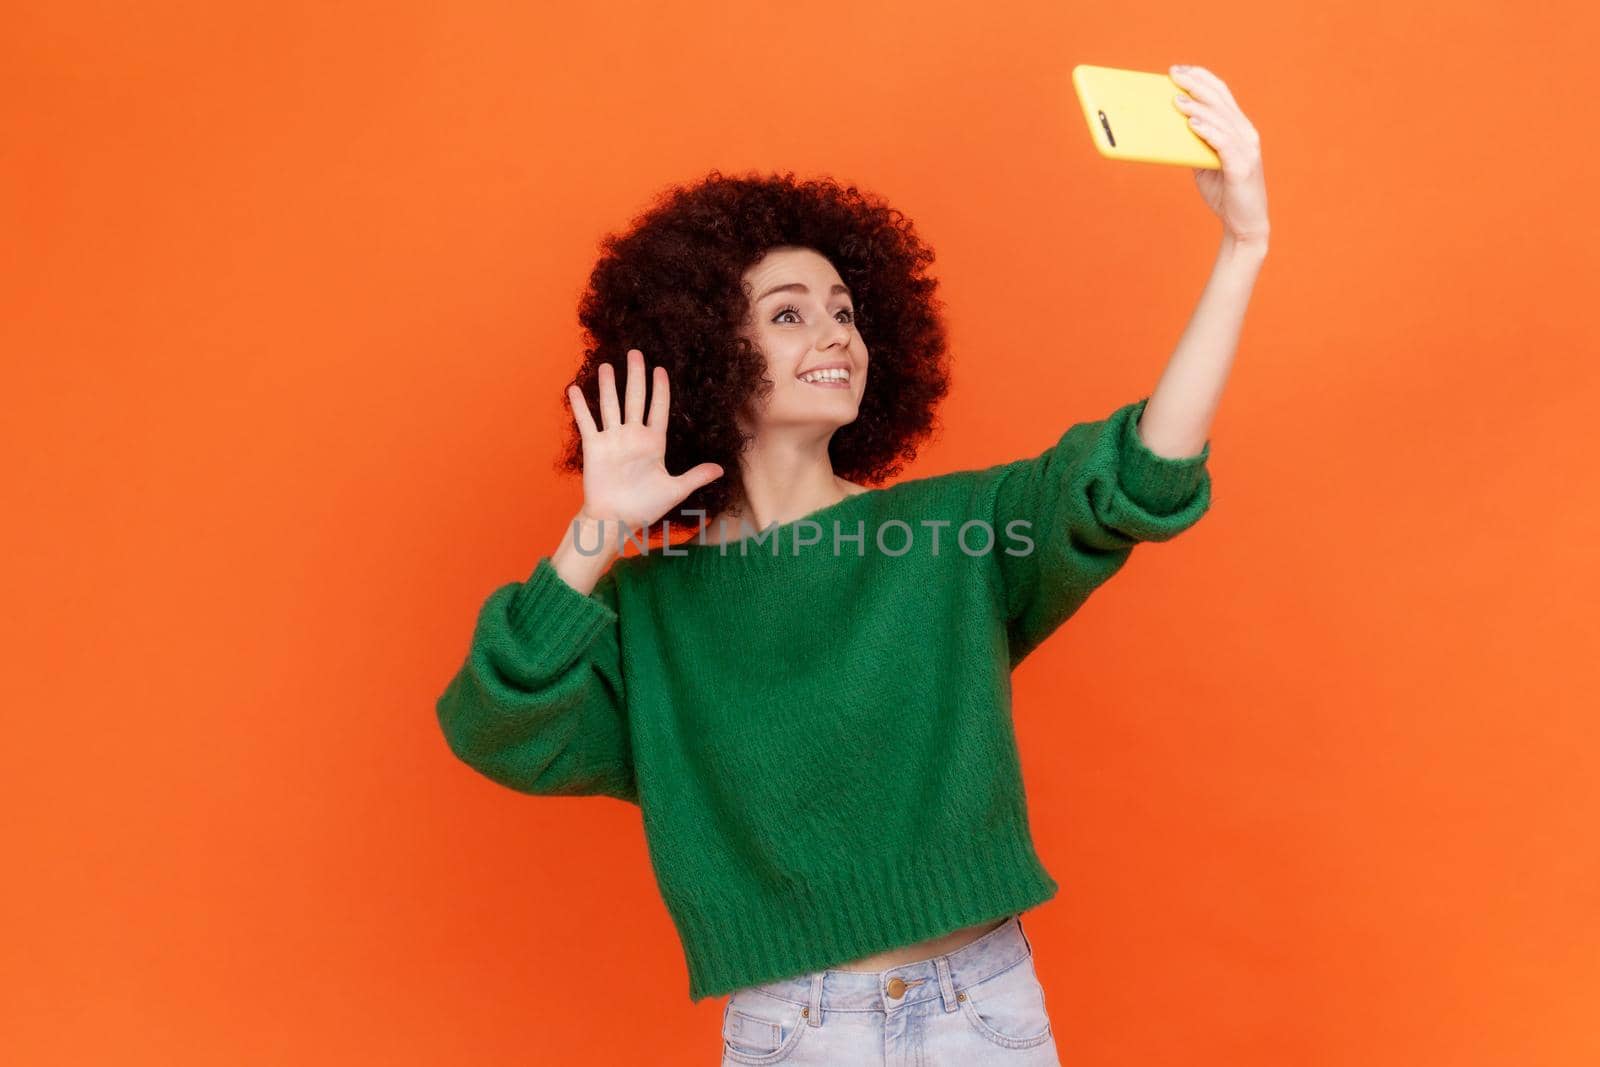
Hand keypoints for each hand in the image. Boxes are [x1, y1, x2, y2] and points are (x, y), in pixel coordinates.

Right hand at [566, 348, 724, 535]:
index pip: (658, 409)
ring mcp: (613, 440)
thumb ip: (695, 476)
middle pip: (635, 399)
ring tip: (607, 365)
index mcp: (654, 443)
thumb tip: (721, 469)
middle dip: (635, 376)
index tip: (661, 369)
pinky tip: (575, 389)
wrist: (616, 520)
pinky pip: (587, 423)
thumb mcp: (674, 490)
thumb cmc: (645, 507)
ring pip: (610, 406)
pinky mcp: (594, 447)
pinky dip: (581, 406)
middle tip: (635, 353)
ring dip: (608, 385)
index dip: (660, 389)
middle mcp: (633, 436)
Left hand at [1169, 64, 1269, 244]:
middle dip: (1196, 85)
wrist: (1244, 224)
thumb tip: (1171, 128)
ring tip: (1177, 100)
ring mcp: (1246, 149)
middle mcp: (1245, 133)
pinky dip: (1208, 132)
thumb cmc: (1224, 192)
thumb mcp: (1204, 163)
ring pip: (1221, 120)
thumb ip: (1195, 144)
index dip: (1202, 79)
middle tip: (1173, 75)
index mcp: (1238, 129)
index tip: (1180, 70)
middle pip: (1220, 101)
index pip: (1222, 95)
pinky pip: (1223, 144)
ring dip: (1197, 108)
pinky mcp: (1241, 167)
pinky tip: (1192, 125)